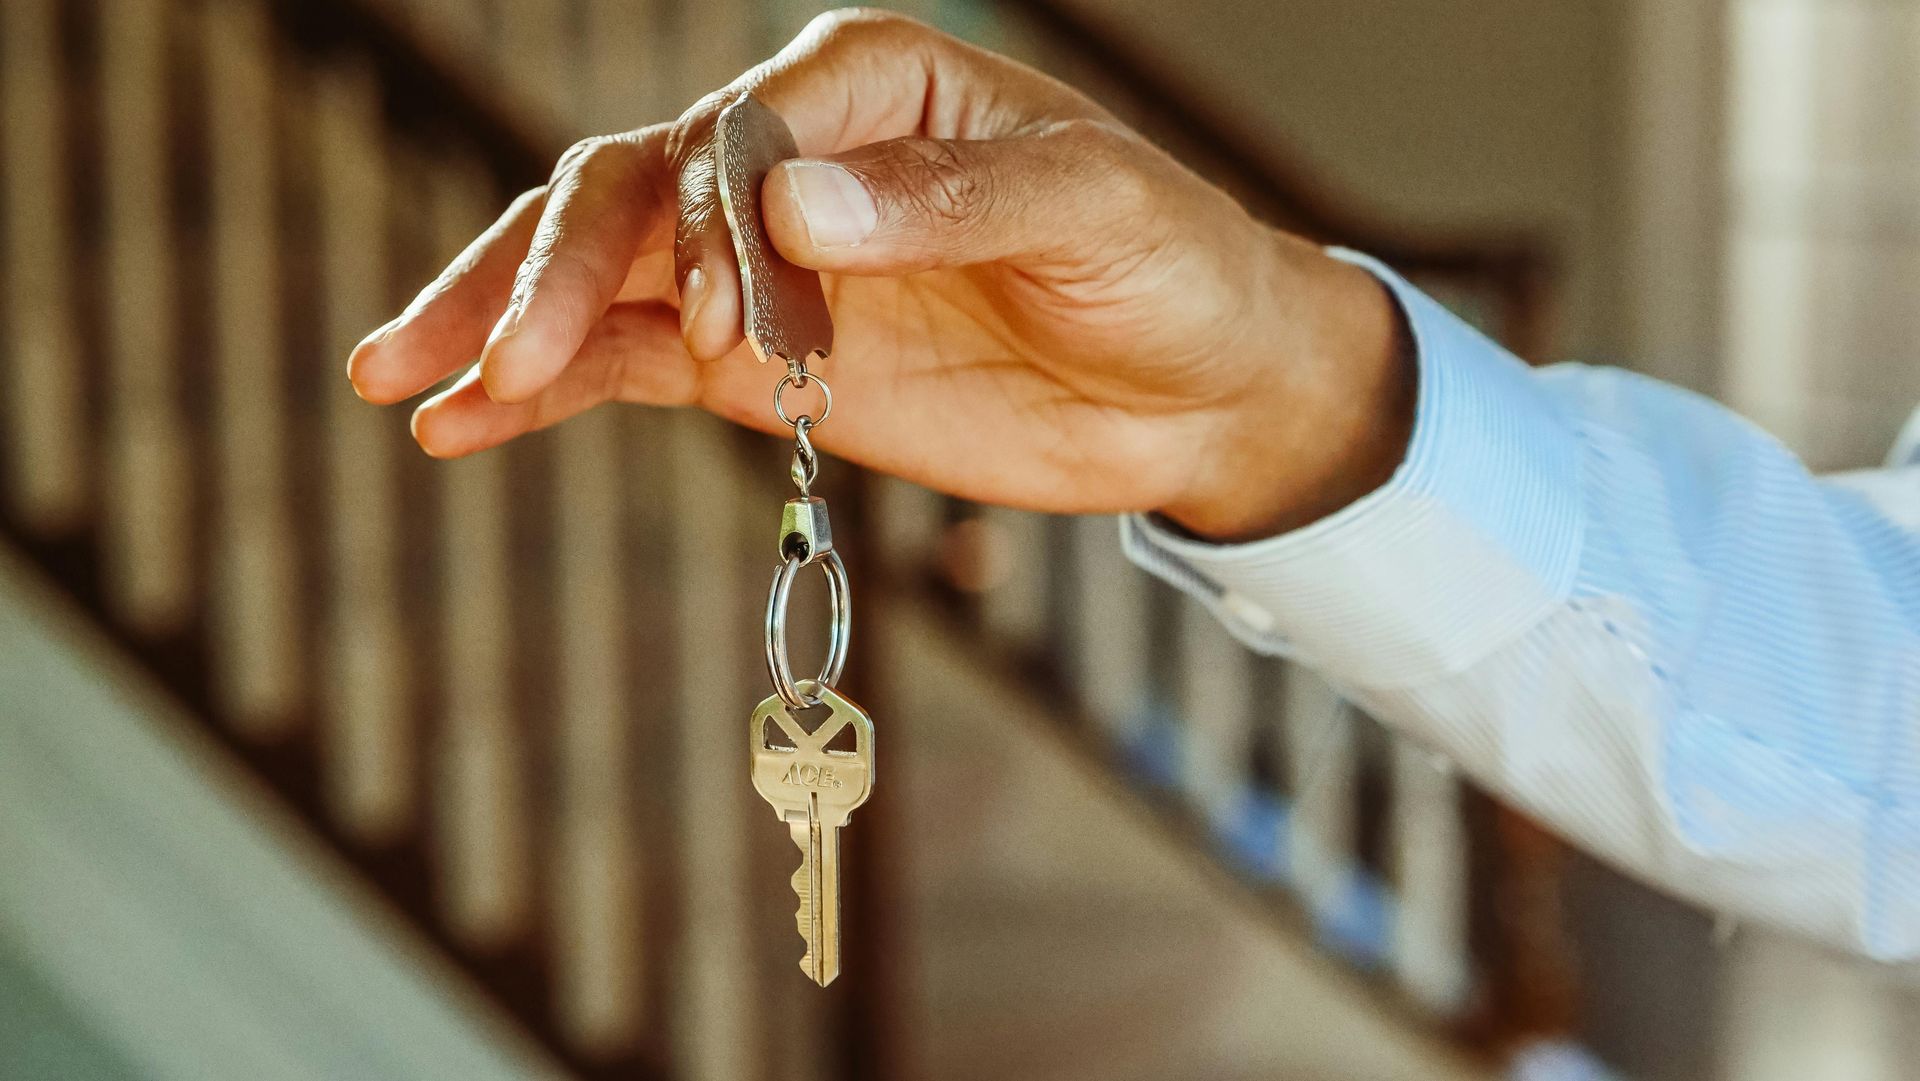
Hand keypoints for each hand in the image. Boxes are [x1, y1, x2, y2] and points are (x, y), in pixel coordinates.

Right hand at [346, 8, 1410, 540]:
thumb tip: (791, 203)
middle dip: (549, 273)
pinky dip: (544, 395)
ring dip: (498, 321)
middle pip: (629, 193)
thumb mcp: (1092, 210)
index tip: (725, 332)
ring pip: (597, 275)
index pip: (737, 133)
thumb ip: (945, 202)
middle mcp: (789, 160)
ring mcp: (761, 267)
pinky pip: (625, 367)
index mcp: (865, 84)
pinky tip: (461, 426)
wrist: (1199, 386)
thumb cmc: (1170, 266)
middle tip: (488, 359)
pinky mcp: (757, 363)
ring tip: (399, 379)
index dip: (709, 227)